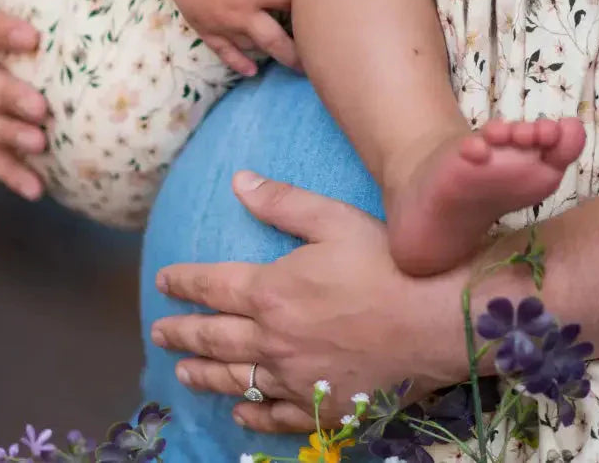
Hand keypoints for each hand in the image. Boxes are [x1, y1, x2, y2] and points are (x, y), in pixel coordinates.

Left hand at [151, 172, 463, 432]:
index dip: (184, 282)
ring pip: (236, 379)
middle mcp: (273, 339)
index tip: (163, 281)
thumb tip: (238, 181)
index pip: (211, 286)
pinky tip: (240, 413)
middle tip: (159, 332)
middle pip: (213, 338)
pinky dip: (251, 415)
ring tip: (181, 372)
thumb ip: (282, 201)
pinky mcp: (323, 407)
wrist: (439, 321)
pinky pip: (275, 417)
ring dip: (203, 374)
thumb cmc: (387, 263)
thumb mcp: (334, 218)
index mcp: (271, 291)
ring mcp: (296, 379)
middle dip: (181, 332)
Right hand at [154, 0, 317, 75]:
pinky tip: (252, 71)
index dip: (310, 5)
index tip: (326, 14)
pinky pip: (224, 51)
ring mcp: (222, 23)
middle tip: (317, 65)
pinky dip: (239, 62)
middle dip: (298, 54)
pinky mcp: (205, 27)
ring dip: (272, 56)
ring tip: (294, 65)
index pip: (292, 2)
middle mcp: (242, 12)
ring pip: (253, 47)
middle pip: (277, 40)